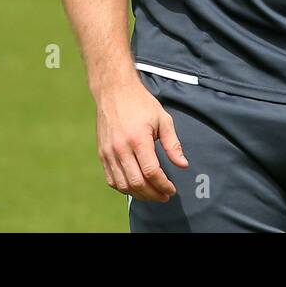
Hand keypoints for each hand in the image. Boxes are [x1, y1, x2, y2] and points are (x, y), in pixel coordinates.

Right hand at [94, 75, 188, 200]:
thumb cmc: (141, 103)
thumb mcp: (163, 119)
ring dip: (139, 194)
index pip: (151, 172)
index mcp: (138, 139)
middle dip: (153, 194)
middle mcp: (121, 149)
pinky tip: (136, 187)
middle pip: (137, 183)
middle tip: (164, 196)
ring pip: (123, 185)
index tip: (172, 189)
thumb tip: (183, 165)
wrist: (114, 91)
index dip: (163, 185)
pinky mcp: (102, 154)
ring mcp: (109, 153)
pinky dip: (124, 188)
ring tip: (152, 194)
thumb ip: (172, 144)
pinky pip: (111, 180)